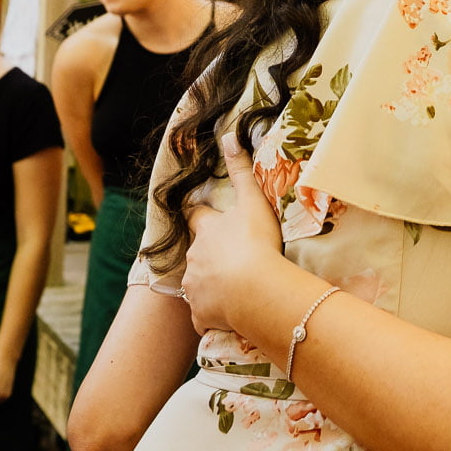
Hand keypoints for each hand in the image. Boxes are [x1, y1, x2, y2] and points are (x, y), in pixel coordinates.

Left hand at [180, 137, 285, 336]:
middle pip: (197, 253)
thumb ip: (240, 171)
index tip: (207, 217)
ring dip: (212, 285)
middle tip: (233, 260)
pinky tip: (232, 314)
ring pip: (199, 284)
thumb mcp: (252, 202)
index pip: (195, 217)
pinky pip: (204, 314)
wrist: (256, 290)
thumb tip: (228, 136)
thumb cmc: (256, 243)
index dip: (200, 215)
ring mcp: (194, 287)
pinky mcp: (199, 314)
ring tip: (236, 290)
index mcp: (206, 230)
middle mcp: (193, 257)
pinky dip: (214, 313)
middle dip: (209, 255)